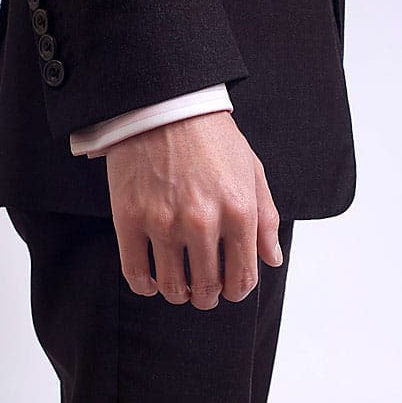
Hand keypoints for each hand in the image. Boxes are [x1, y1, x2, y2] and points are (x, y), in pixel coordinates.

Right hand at [105, 110, 282, 309]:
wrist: (166, 106)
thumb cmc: (212, 138)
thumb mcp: (253, 172)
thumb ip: (266, 220)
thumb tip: (272, 259)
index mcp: (239, 212)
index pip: (243, 277)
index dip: (238, 291)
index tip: (230, 289)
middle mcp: (202, 222)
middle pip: (207, 287)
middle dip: (208, 296)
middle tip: (204, 291)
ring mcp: (163, 222)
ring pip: (172, 287)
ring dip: (179, 294)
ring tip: (180, 286)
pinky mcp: (129, 218)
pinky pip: (135, 272)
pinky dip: (145, 286)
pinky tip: (151, 281)